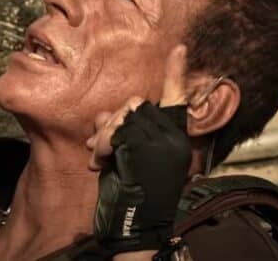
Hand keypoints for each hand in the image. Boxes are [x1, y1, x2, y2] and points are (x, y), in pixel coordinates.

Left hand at [86, 45, 190, 254]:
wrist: (137, 229)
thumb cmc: (131, 196)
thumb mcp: (125, 158)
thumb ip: (120, 133)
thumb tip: (104, 113)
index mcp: (173, 141)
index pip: (177, 101)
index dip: (176, 75)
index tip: (179, 48)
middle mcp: (172, 140)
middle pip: (135, 104)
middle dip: (111, 122)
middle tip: (98, 147)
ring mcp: (161, 145)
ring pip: (124, 115)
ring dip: (104, 136)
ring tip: (99, 158)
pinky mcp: (145, 151)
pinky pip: (117, 132)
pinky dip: (103, 145)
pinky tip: (100, 163)